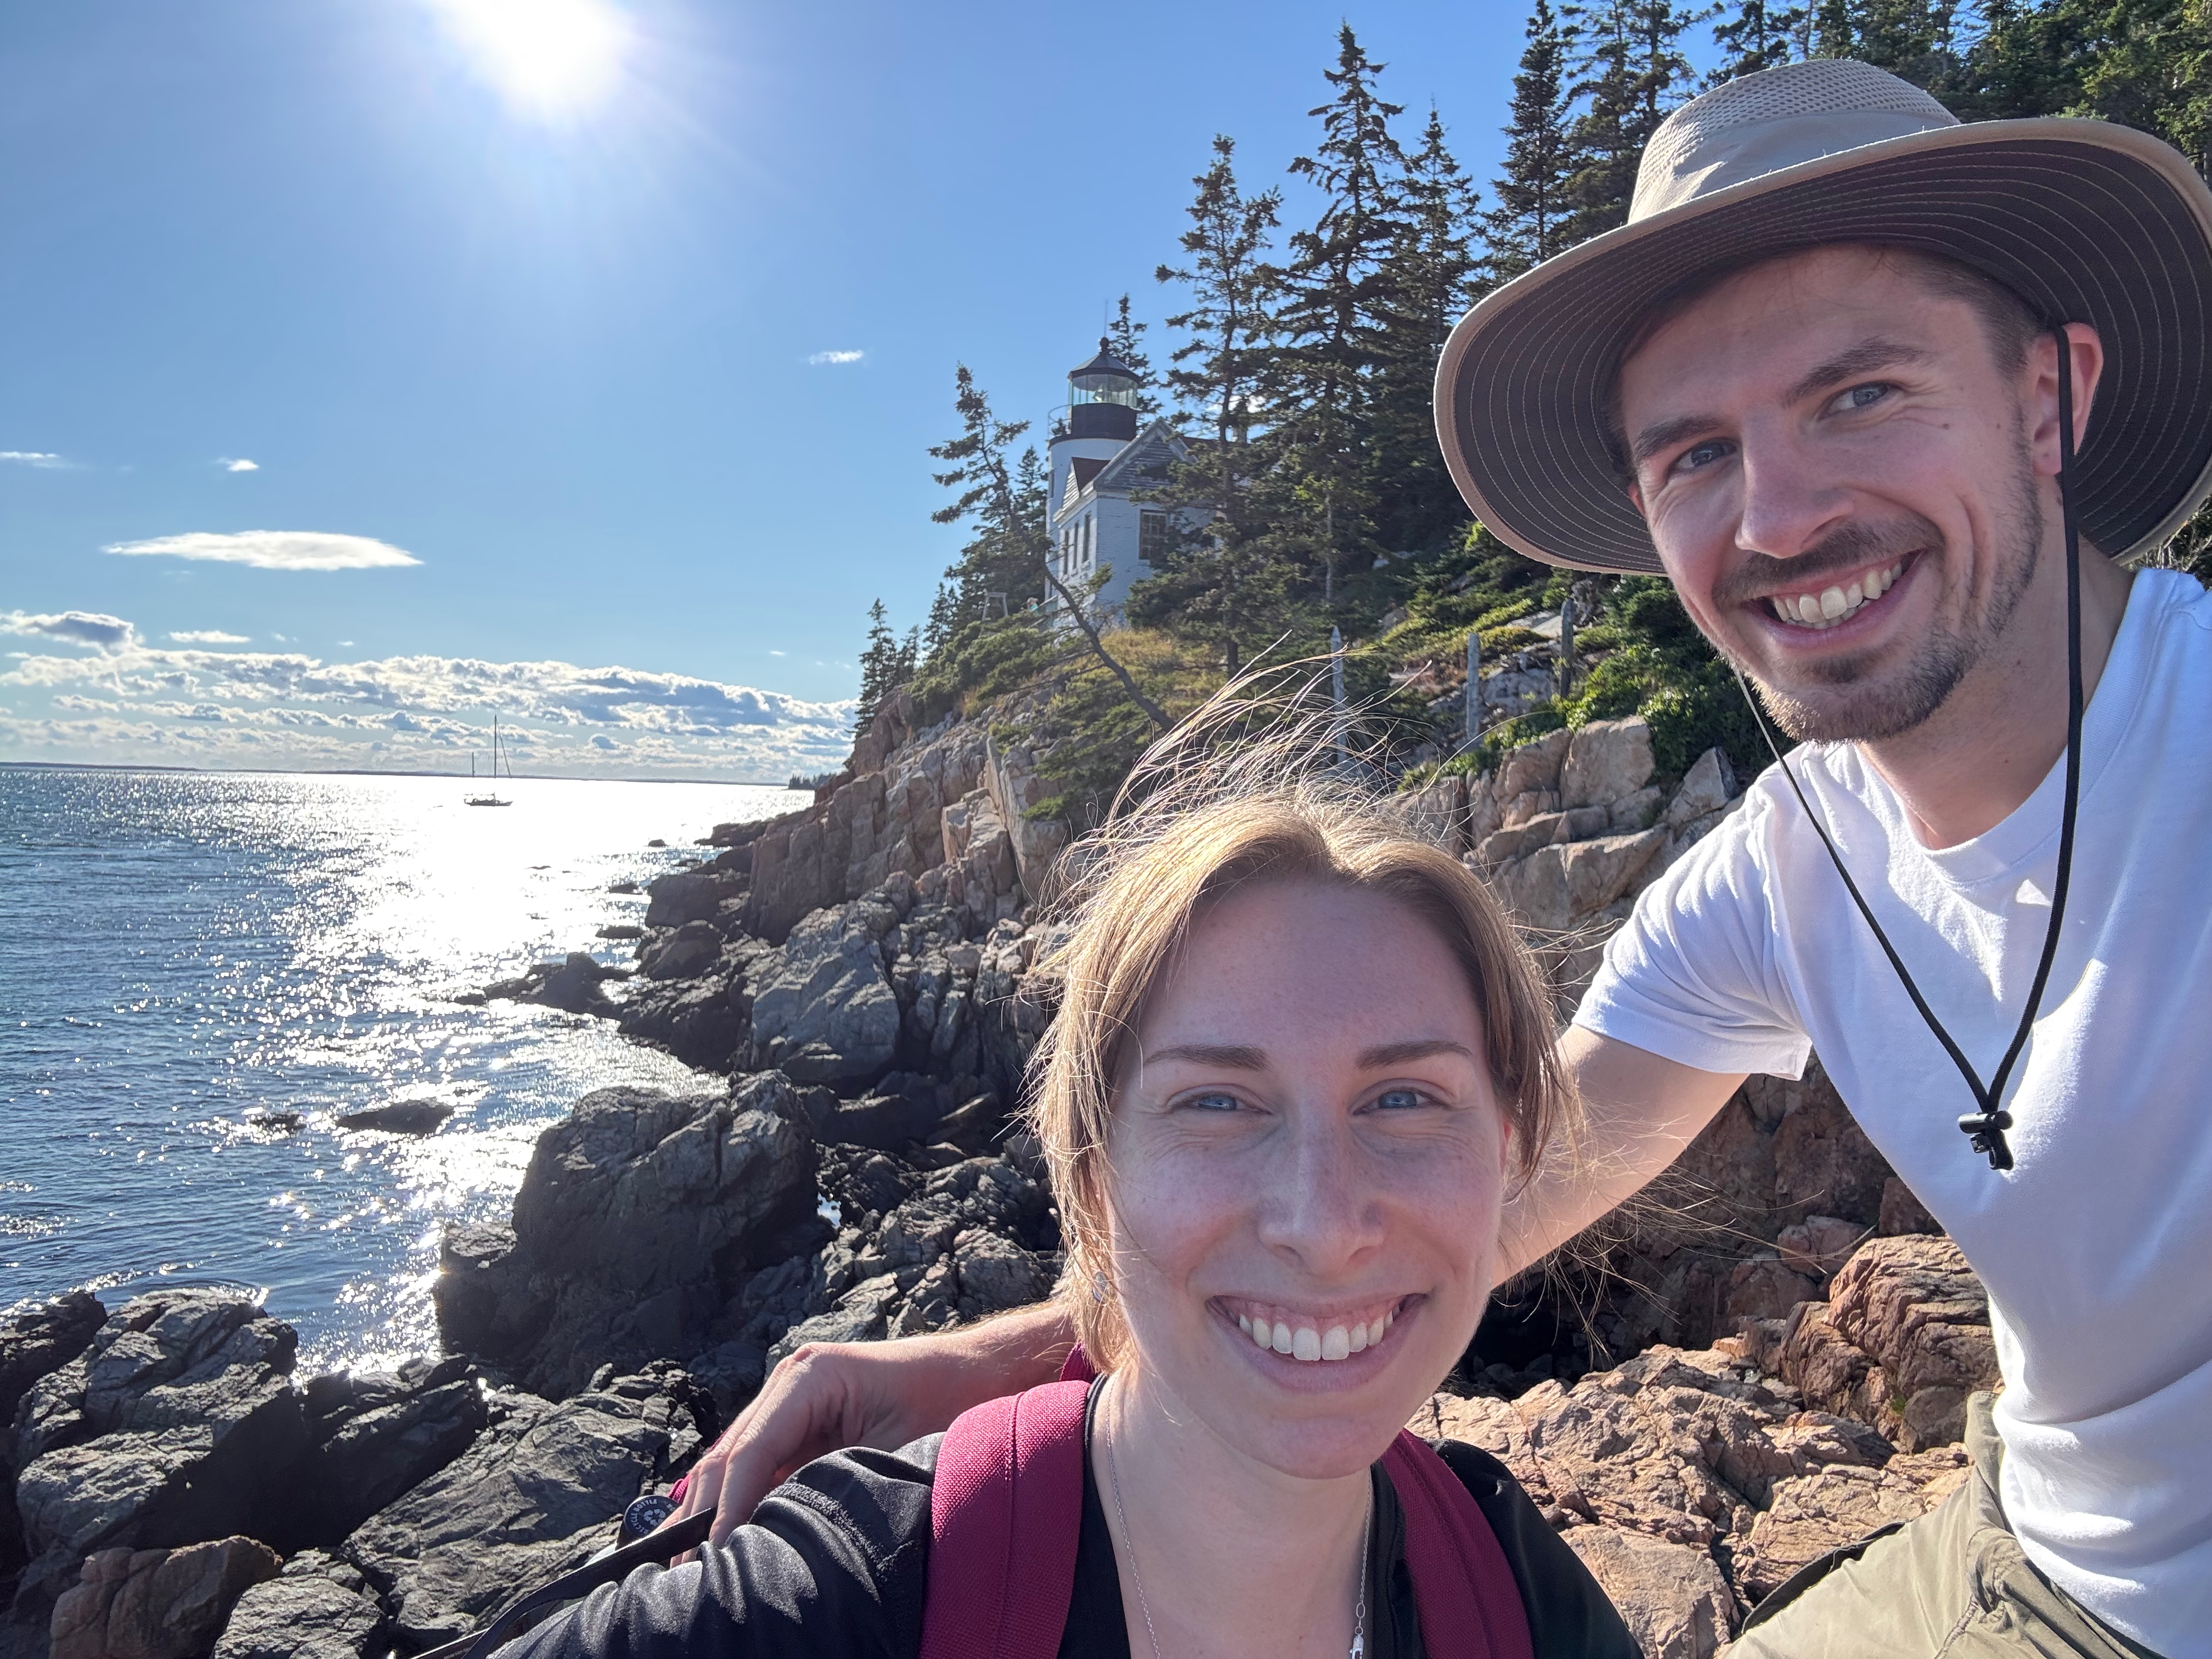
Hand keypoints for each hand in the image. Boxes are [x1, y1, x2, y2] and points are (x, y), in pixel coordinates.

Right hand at [665, 1302, 1073, 1552]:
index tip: (713, 1555)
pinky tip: (723, 1541)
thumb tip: (781, 1533)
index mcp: (810, 1376)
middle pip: (731, 1454)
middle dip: (704, 1513)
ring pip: (737, 1462)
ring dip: (714, 1510)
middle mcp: (789, 1381)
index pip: (752, 1449)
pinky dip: (741, 1502)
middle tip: (682, 1572)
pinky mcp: (800, 1422)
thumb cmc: (948, 1405)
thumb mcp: (892, 1452)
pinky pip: (760, 1465)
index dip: (729, 1506)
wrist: (979, 1375)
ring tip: (688, 1564)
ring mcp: (791, 1400)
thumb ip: (833, 1485)